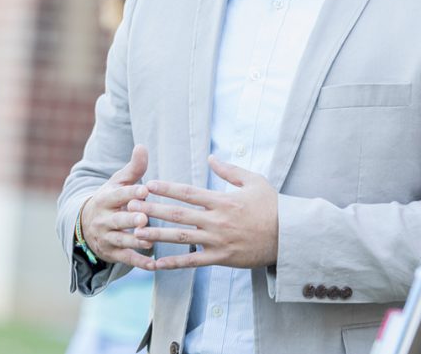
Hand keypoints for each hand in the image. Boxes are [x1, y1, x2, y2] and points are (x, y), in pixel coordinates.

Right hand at [79, 145, 155, 269]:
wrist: (86, 224)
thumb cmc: (111, 198)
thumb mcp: (118, 182)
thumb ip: (134, 168)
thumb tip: (143, 146)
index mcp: (106, 198)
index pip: (118, 195)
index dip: (131, 193)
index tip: (144, 190)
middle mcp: (103, 219)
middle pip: (117, 220)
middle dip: (130, 220)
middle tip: (143, 219)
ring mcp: (106, 237)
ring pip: (121, 240)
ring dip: (135, 242)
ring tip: (149, 242)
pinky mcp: (111, 253)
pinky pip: (125, 259)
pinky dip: (138, 263)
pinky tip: (153, 265)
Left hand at [127, 155, 277, 269]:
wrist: (289, 235)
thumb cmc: (273, 206)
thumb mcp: (253, 181)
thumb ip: (229, 170)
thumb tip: (210, 158)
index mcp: (222, 200)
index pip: (188, 192)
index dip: (166, 188)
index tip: (148, 184)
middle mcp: (216, 220)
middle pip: (178, 214)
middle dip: (153, 210)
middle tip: (131, 207)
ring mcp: (217, 240)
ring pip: (181, 238)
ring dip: (157, 236)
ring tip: (136, 233)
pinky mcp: (221, 258)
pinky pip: (193, 261)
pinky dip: (174, 263)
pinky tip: (157, 263)